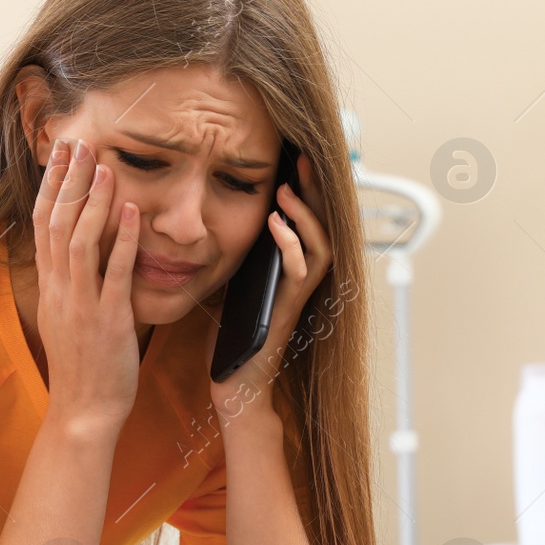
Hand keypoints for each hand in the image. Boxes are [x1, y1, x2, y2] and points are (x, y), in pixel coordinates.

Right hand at [31, 137, 142, 433]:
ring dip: (93, 202)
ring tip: (105, 168)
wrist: (83, 412)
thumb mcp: (66, 318)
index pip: (42, 224)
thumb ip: (69, 283)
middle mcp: (60, 291)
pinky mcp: (108, 321)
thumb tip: (74, 251)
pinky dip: (122, 240)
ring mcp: (82, 305)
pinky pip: (114, 274)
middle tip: (79, 142)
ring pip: (79, 242)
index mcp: (50, 288)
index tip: (61, 152)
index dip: (51, 185)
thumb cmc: (82, 368)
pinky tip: (132, 211)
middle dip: (67, 181)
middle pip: (55, 224)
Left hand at [207, 151, 332, 419]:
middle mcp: (302, 283)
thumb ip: (236, 261)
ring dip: (305, 215)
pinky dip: (291, 244)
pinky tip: (274, 224)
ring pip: (321, 246)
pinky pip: (301, 272)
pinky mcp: (289, 311)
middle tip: (301, 158)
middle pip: (324, 227)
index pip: (308, 224)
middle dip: (315, 192)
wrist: (234, 386)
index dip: (306, 192)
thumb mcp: (231, 289)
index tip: (293, 160)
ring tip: (286, 189)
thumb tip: (220, 228)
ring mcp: (299, 297)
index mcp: (289, 274)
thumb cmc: (232, 343)